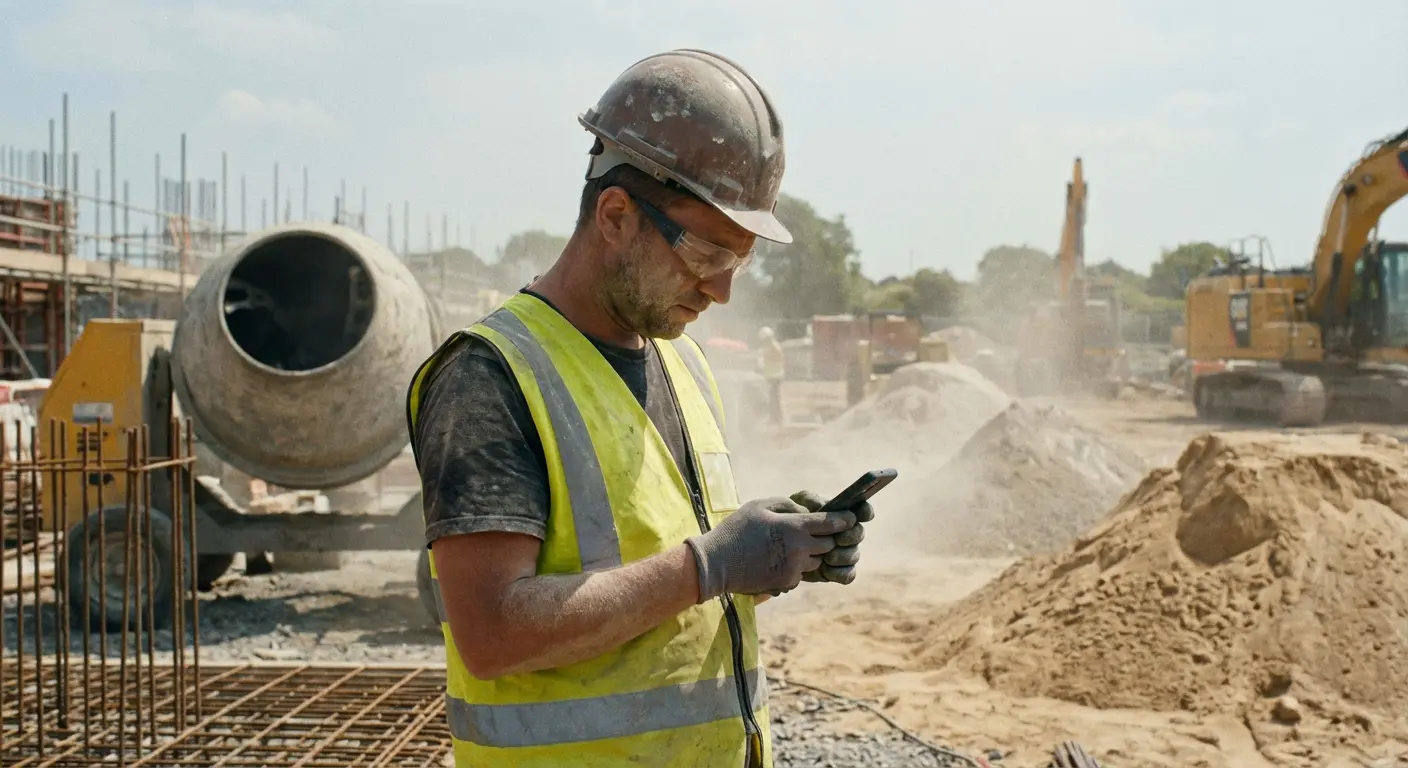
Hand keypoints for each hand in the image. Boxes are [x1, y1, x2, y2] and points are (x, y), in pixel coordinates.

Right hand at [684, 497, 855, 601]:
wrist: (716, 564)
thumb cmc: (735, 530)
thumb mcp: (759, 506)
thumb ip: (786, 504)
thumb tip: (804, 510)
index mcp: (795, 527)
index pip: (831, 523)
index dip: (844, 520)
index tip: (849, 518)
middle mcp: (800, 550)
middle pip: (829, 544)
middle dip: (826, 538)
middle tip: (816, 532)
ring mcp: (794, 569)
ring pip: (816, 561)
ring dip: (810, 555)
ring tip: (790, 547)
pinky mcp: (786, 583)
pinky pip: (800, 575)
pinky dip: (794, 568)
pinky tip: (775, 561)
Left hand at [787, 489, 871, 585]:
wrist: (778, 548)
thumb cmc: (788, 520)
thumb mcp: (796, 504)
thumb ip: (810, 500)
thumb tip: (823, 506)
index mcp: (840, 513)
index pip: (862, 510)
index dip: (865, 512)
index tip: (860, 515)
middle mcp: (846, 532)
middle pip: (859, 533)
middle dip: (850, 536)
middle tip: (837, 539)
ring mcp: (843, 553)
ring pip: (854, 555)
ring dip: (843, 556)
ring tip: (827, 557)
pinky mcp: (837, 571)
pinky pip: (849, 574)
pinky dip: (839, 573)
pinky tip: (825, 570)